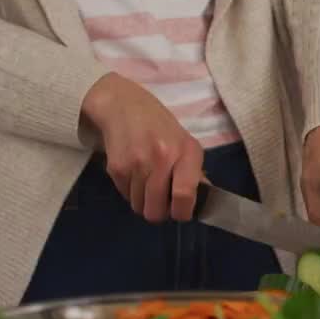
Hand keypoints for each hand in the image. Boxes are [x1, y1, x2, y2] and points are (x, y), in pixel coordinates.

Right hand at [82, 73, 203, 222]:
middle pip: (156, 210)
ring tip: (146, 181)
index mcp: (186, 152)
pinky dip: (130, 191)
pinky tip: (134, 172)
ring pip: (139, 206)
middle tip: (161, 200)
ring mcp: (137, 164)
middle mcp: (162, 158)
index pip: (184, 195)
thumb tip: (203, 201)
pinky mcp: (116, 168)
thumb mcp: (185, 143)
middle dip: (159, 211)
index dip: (182, 212)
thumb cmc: (160, 127)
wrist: (123, 106)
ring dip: (143, 200)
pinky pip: (125, 196)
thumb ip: (194, 172)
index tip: (180, 212)